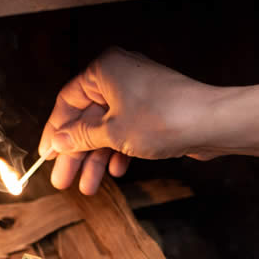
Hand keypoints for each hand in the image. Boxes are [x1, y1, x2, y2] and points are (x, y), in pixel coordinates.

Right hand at [39, 47, 223, 194]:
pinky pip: (127, 130)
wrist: (211, 122)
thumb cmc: (163, 118)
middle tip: (62, 180)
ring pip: (107, 128)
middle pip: (87, 118)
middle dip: (75, 152)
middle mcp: (120, 76)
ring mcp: (138, 93)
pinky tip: (116, 171)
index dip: (54, 131)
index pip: (67, 101)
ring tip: (88, 187)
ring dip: (96, 158)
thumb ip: (80, 137)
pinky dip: (119, 150)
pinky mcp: (154, 110)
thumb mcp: (112, 132)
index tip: (46, 156)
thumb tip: (58, 141)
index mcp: (103, 70)